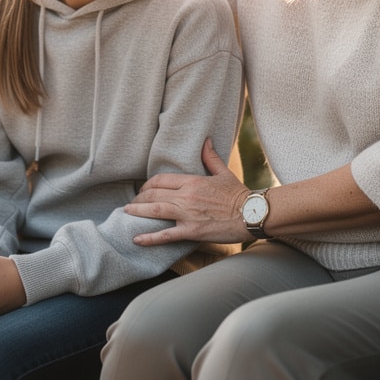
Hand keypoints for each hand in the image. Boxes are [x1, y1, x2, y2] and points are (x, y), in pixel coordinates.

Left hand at [125, 138, 250, 245]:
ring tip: (126, 212)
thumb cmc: (239, 194)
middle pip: (154, 194)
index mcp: (192, 181)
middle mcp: (186, 196)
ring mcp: (188, 215)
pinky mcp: (191, 232)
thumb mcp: (223, 173)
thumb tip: (205, 140)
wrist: (252, 214)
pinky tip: (136, 239)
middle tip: (132, 202)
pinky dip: (149, 238)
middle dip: (139, 198)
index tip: (143, 189)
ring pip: (155, 211)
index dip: (148, 185)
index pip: (161, 180)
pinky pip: (166, 235)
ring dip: (137, 211)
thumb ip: (210, 157)